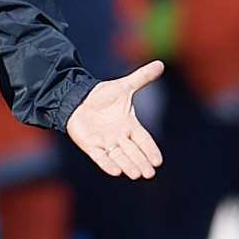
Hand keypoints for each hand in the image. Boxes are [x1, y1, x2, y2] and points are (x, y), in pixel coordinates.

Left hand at [65, 61, 165, 178]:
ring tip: (136, 175)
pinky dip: (107, 164)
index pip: (143, 140)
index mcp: (130, 125)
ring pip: (119, 157)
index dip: (150, 150)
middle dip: (141, 162)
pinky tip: (115, 172)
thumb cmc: (102, 95)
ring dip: (127, 165)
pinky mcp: (90, 145)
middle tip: (149, 173)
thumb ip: (142, 78)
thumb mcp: (124, 86)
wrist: (78, 98)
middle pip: (133, 152)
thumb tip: (160, 63)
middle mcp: (119, 137)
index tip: (158, 161)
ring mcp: (105, 142)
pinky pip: (100, 157)